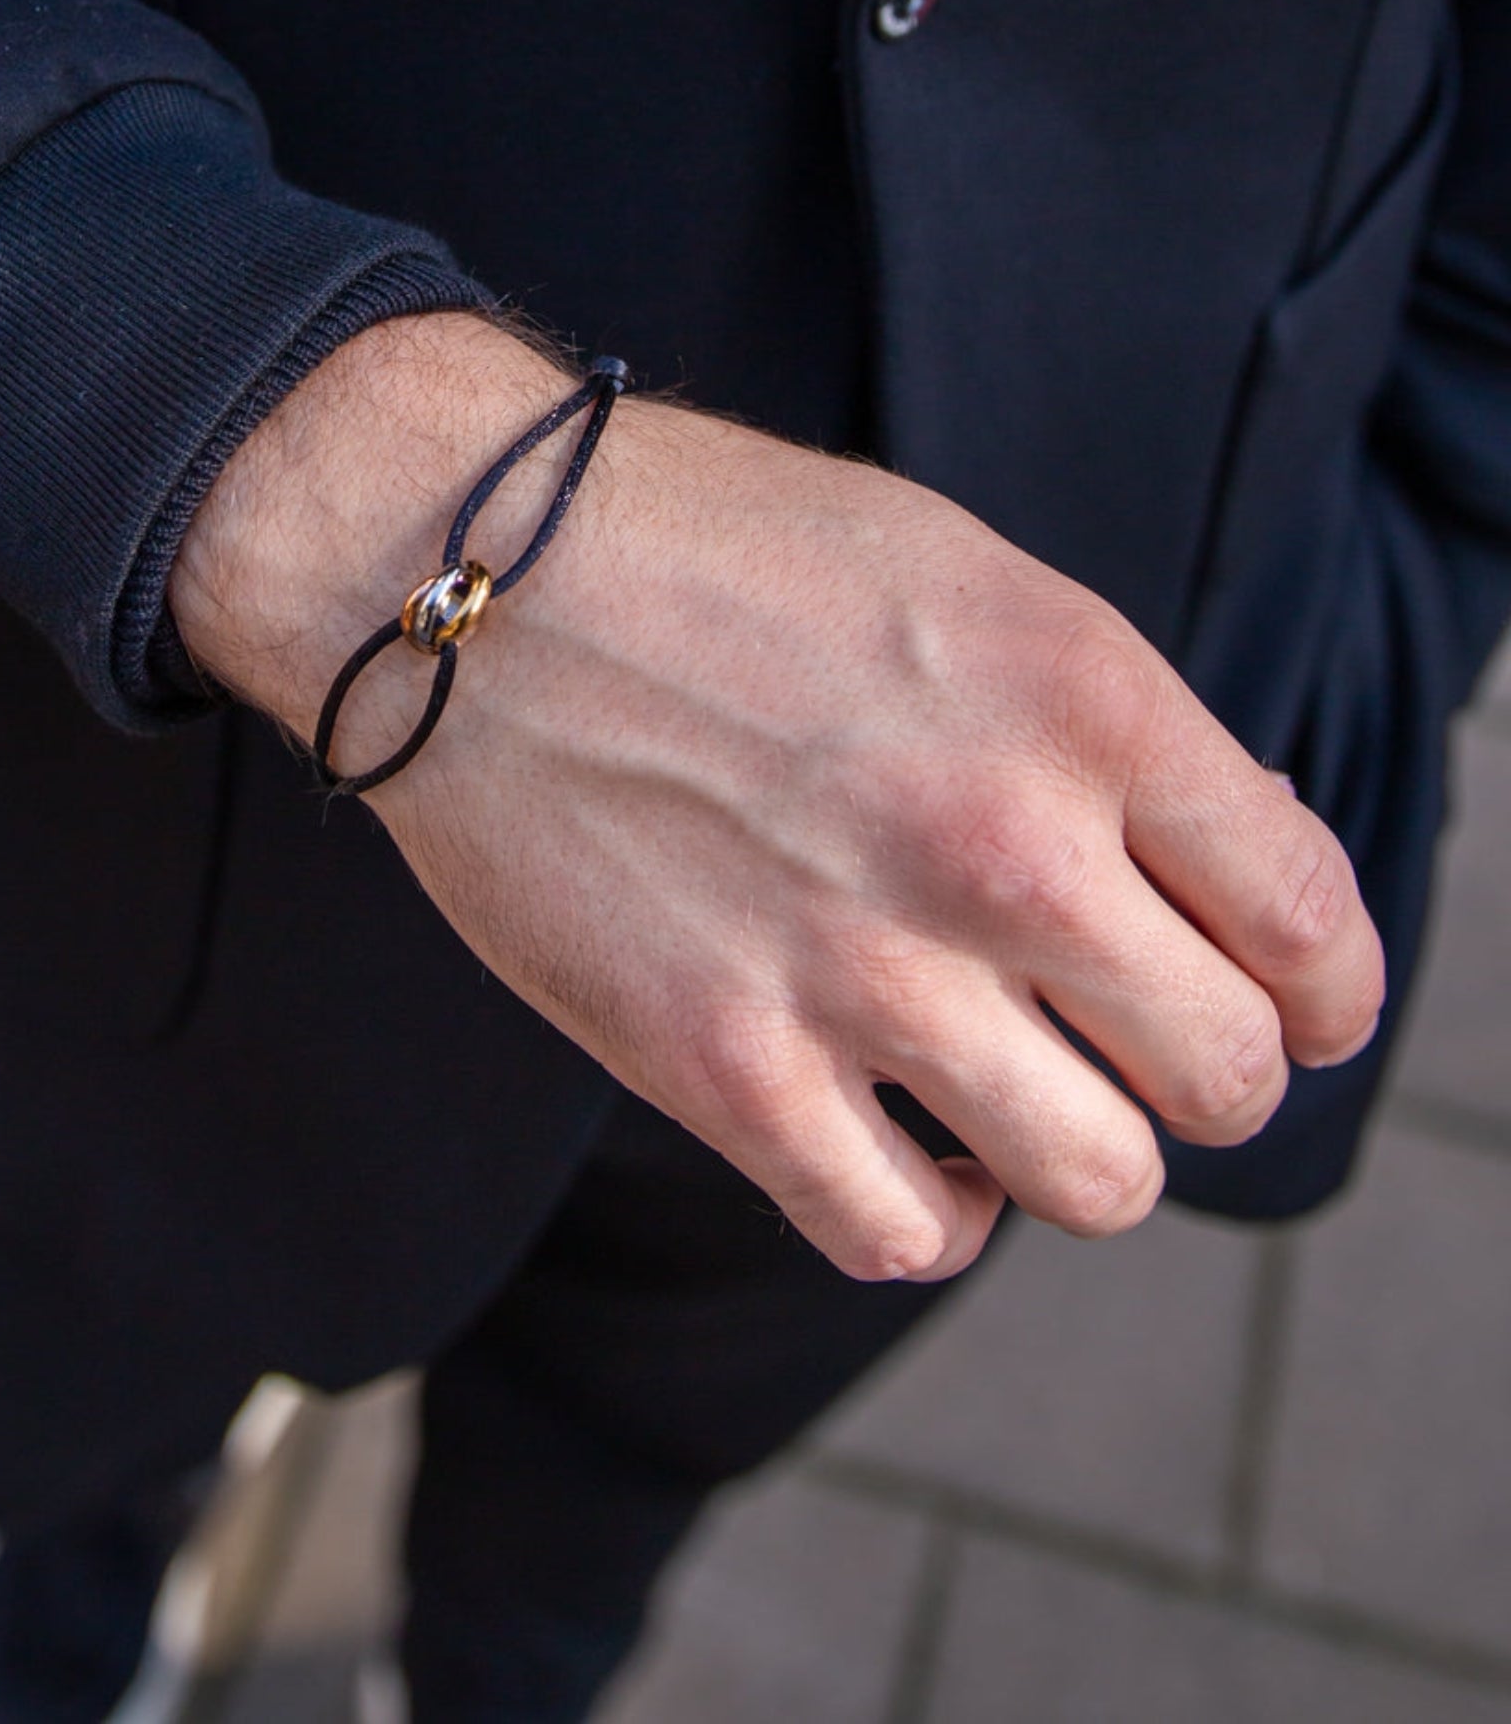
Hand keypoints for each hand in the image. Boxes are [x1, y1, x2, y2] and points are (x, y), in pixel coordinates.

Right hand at [171, 315, 1385, 1281]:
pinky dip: (937, 1210)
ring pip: (1100, 1182)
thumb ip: (1111, 728)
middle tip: (1135, 1034)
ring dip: (1078, 1144)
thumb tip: (1245, 873)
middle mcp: (998, 842)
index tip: (1290, 1003)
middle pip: (1226, 1075)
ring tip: (1017, 1080)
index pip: (1311, 921)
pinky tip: (907, 1134)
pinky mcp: (725, 1068)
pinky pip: (911, 1236)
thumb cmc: (715, 547)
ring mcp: (860, 968)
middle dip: (1204, 1067)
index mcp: (1080, 695)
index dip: (1324, 989)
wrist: (460, 571)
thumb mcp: (960, 572)